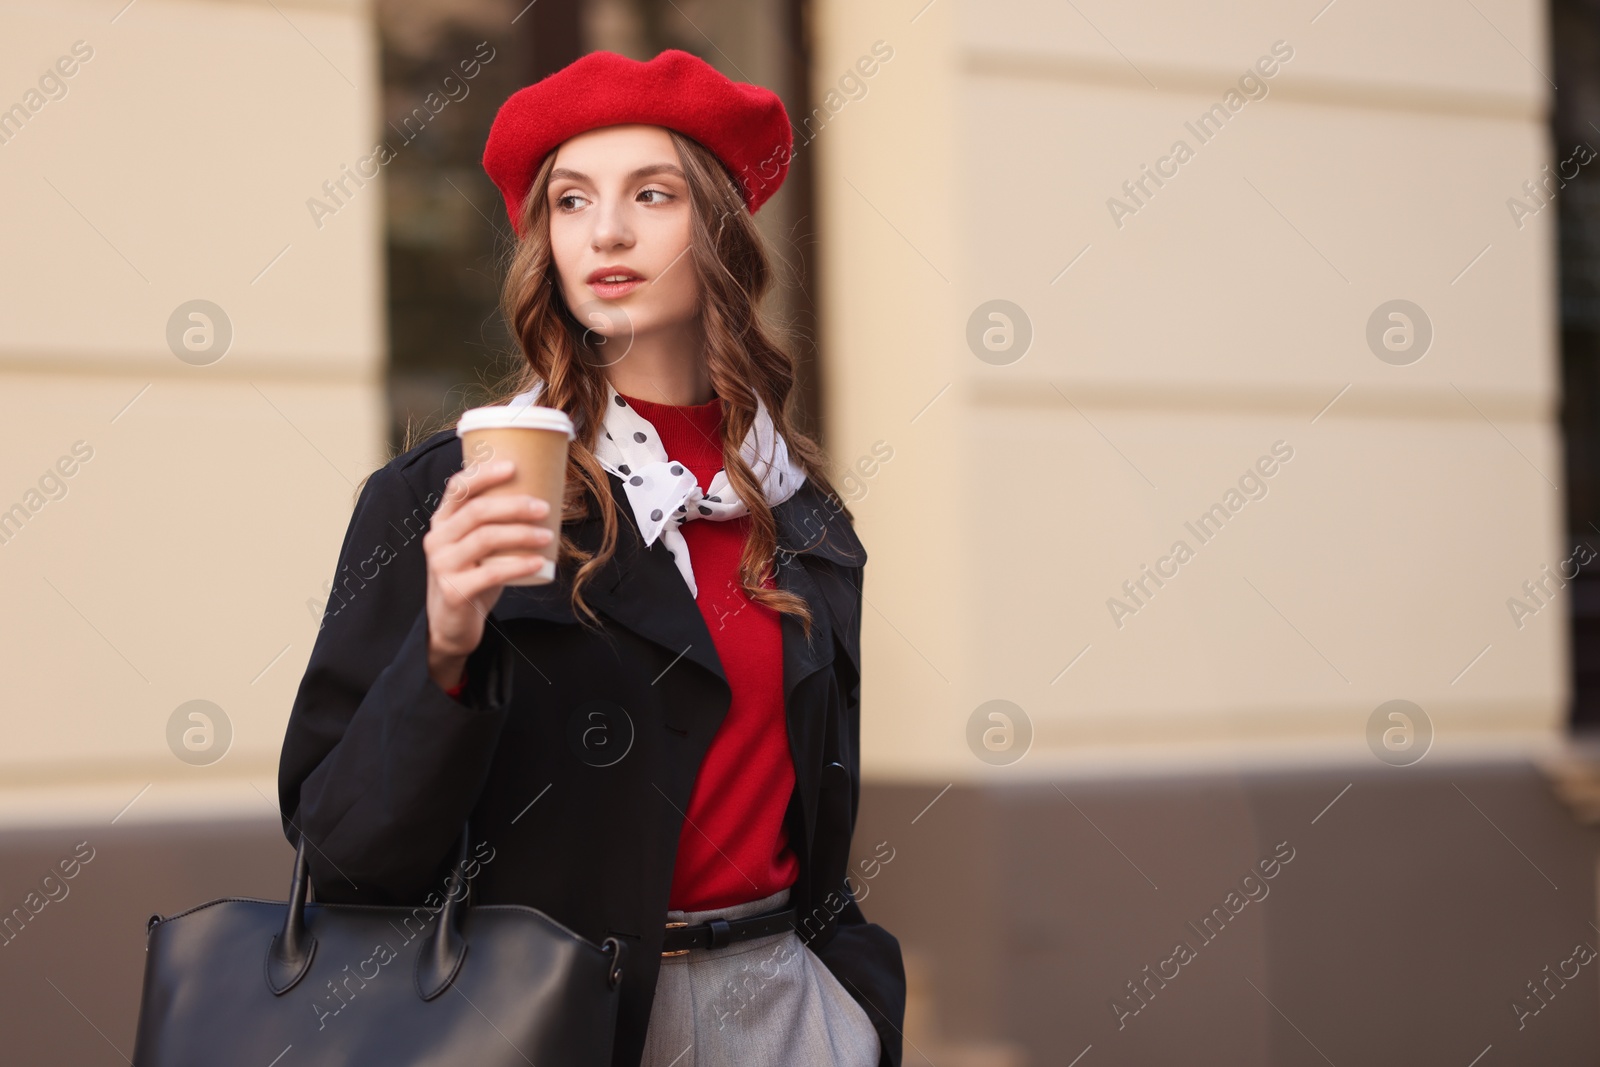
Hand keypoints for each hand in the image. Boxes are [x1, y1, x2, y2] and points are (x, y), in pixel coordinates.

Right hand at [423, 458, 552, 689]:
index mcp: (443, 521)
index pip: (458, 488)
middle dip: (514, 505)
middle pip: (477, 511)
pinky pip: (490, 573)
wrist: (452, 624)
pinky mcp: (454, 591)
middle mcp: (437, 539)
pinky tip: (539, 562)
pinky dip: (518, 565)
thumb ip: (494, 523)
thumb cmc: (473, 577)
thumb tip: (543, 495)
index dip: (484, 473)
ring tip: (548, 535)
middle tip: (543, 507)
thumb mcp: (477, 546)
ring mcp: (442, 565)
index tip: (514, 466)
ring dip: (521, 533)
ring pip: (484, 538)